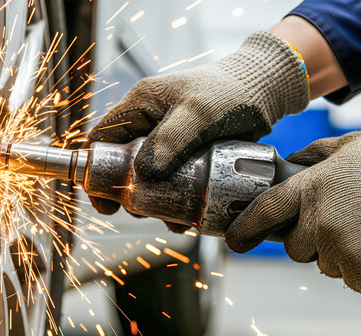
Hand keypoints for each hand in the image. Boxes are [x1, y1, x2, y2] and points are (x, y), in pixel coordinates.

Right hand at [85, 31, 309, 223]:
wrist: (265, 91)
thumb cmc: (230, 91)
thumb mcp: (198, 113)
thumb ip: (169, 141)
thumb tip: (144, 174)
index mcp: (142, 104)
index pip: (103, 138)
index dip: (95, 169)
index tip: (103, 200)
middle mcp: (151, 123)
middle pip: (124, 165)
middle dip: (131, 192)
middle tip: (144, 210)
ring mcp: (170, 142)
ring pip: (150, 179)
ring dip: (157, 201)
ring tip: (173, 218)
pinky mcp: (189, 157)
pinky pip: (175, 183)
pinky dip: (178, 201)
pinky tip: (190, 216)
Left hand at [225, 132, 360, 296]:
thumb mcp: (351, 146)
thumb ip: (315, 155)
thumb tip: (294, 161)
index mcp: (311, 189)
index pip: (264, 211)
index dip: (244, 228)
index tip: (234, 239)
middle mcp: (319, 222)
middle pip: (293, 247)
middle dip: (306, 239)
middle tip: (335, 222)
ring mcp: (339, 251)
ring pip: (321, 263)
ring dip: (335, 252)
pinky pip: (348, 276)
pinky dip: (359, 266)